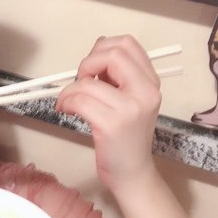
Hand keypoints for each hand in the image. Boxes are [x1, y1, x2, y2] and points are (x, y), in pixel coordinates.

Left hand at [56, 35, 160, 191]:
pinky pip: (80, 101)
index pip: (127, 45)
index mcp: (151, 83)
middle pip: (111, 55)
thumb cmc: (125, 138)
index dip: (102, 49)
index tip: (93, 68)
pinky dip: (66, 102)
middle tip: (80, 81)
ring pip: (89, 82)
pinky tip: (66, 110)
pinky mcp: (111, 126)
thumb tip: (96, 51)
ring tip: (68, 102)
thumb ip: (118, 76)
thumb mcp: (131, 101)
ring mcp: (129, 110)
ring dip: (69, 90)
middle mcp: (145, 93)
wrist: (132, 173)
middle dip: (87, 64)